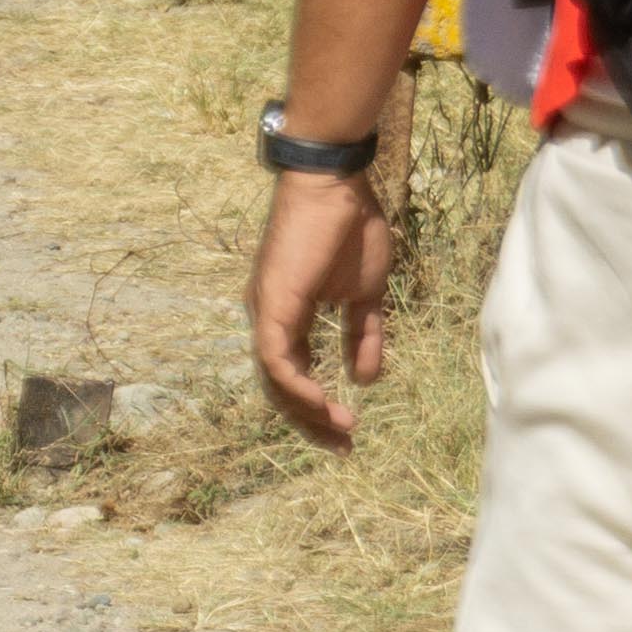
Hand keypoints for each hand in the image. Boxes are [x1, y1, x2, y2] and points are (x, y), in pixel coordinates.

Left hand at [246, 168, 402, 449]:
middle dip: (311, 421)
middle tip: (342, 446)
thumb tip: (365, 379)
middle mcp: (269, 316)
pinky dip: (299, 388)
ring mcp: (266, 311)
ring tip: (341, 429)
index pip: (294, 373)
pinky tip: (324, 405)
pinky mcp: (271, 304)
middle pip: (280, 385)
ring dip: (307, 412)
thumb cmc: (350, 228)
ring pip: (275, 380)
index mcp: (288, 314)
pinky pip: (278, 361)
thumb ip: (364, 336)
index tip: (349, 428)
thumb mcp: (365, 295)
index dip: (317, 405)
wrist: (336, 185)